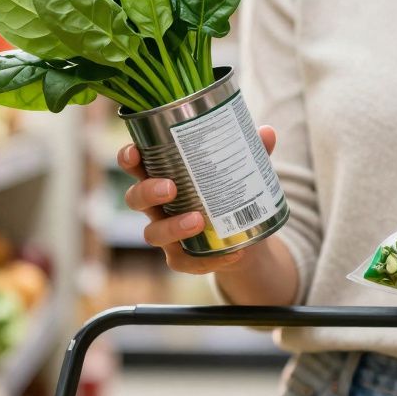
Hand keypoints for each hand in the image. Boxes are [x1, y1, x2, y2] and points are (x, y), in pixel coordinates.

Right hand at [118, 126, 276, 274]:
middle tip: (170, 187)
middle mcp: (157, 206)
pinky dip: (207, 260)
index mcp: (164, 177)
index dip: (129, 158)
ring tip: (198, 220)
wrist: (246, 237)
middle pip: (136, 198)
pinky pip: (185, 262)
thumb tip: (267, 132)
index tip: (134, 152)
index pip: (136, 165)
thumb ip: (251, 152)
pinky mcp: (182, 259)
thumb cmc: (230, 193)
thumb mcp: (242, 170)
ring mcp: (166, 234)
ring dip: (173, 227)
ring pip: (153, 233)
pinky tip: (231, 254)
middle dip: (147, 191)